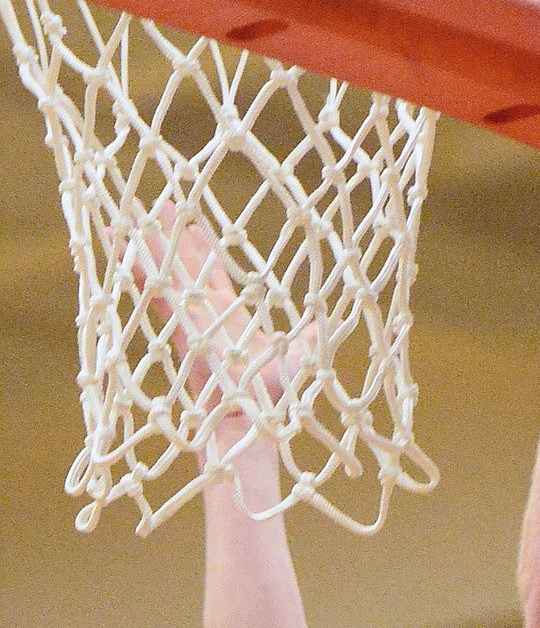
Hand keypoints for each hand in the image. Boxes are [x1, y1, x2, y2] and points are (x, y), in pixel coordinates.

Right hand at [138, 206, 314, 410]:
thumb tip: (325, 324)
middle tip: (153, 204)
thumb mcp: (299, 358)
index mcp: (231, 316)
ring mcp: (193, 322)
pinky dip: (144, 276)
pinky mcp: (185, 332)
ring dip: (146, 248)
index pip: (210, 276)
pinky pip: (161, 298)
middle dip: (167, 236)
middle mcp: (207, 315)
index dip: (198, 250)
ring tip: (126, 217)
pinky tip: (127, 253)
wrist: (257, 423)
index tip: (187, 223)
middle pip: (183, 267)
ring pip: (166, 276)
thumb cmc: (274, 396)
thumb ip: (308, 338)